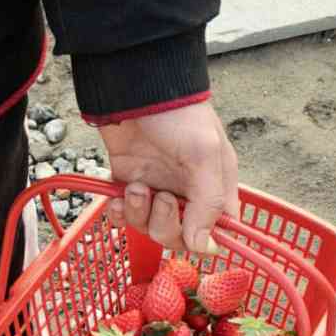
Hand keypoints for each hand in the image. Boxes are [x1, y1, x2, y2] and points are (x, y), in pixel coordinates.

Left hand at [100, 101, 239, 254]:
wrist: (134, 89)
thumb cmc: (177, 115)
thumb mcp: (204, 155)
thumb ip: (208, 202)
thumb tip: (200, 246)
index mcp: (214, 186)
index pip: (218, 230)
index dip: (205, 240)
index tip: (190, 234)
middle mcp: (186, 193)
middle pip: (179, 236)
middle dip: (165, 225)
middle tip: (159, 198)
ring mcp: (156, 190)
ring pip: (148, 228)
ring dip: (138, 214)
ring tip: (135, 186)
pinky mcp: (128, 185)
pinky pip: (124, 217)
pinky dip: (118, 213)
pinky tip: (116, 197)